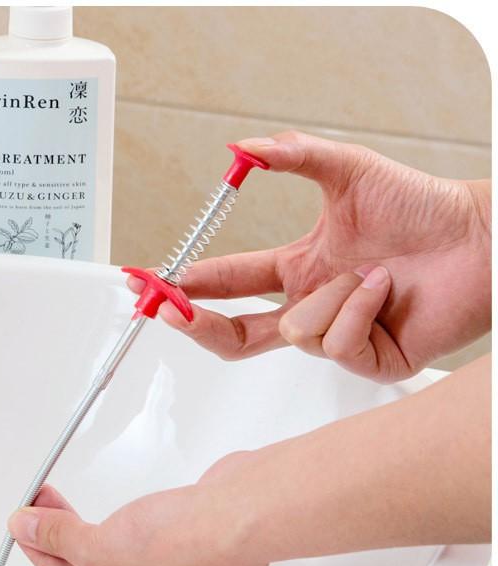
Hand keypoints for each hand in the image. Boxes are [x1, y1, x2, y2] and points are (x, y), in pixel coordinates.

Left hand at [8, 476, 267, 565]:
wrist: (247, 509)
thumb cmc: (195, 547)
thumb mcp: (105, 548)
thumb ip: (61, 540)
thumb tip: (31, 530)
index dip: (46, 560)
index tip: (27, 533)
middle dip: (68, 544)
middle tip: (41, 516)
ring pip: (128, 561)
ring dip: (95, 533)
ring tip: (67, 509)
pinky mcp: (205, 555)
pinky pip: (152, 546)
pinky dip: (128, 528)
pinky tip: (116, 512)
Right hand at [129, 130, 490, 381]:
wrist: (481, 240)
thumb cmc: (422, 207)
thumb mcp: (349, 171)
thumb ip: (294, 156)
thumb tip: (244, 148)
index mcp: (297, 271)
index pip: (231, 285)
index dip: (191, 284)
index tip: (155, 278)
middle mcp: (310, 306)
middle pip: (236, 335)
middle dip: (198, 323)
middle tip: (171, 310)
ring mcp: (336, 338)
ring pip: (297, 330)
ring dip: (333, 294)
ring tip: (373, 271)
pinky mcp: (365, 361)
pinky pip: (336, 342)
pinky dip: (361, 308)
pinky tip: (386, 290)